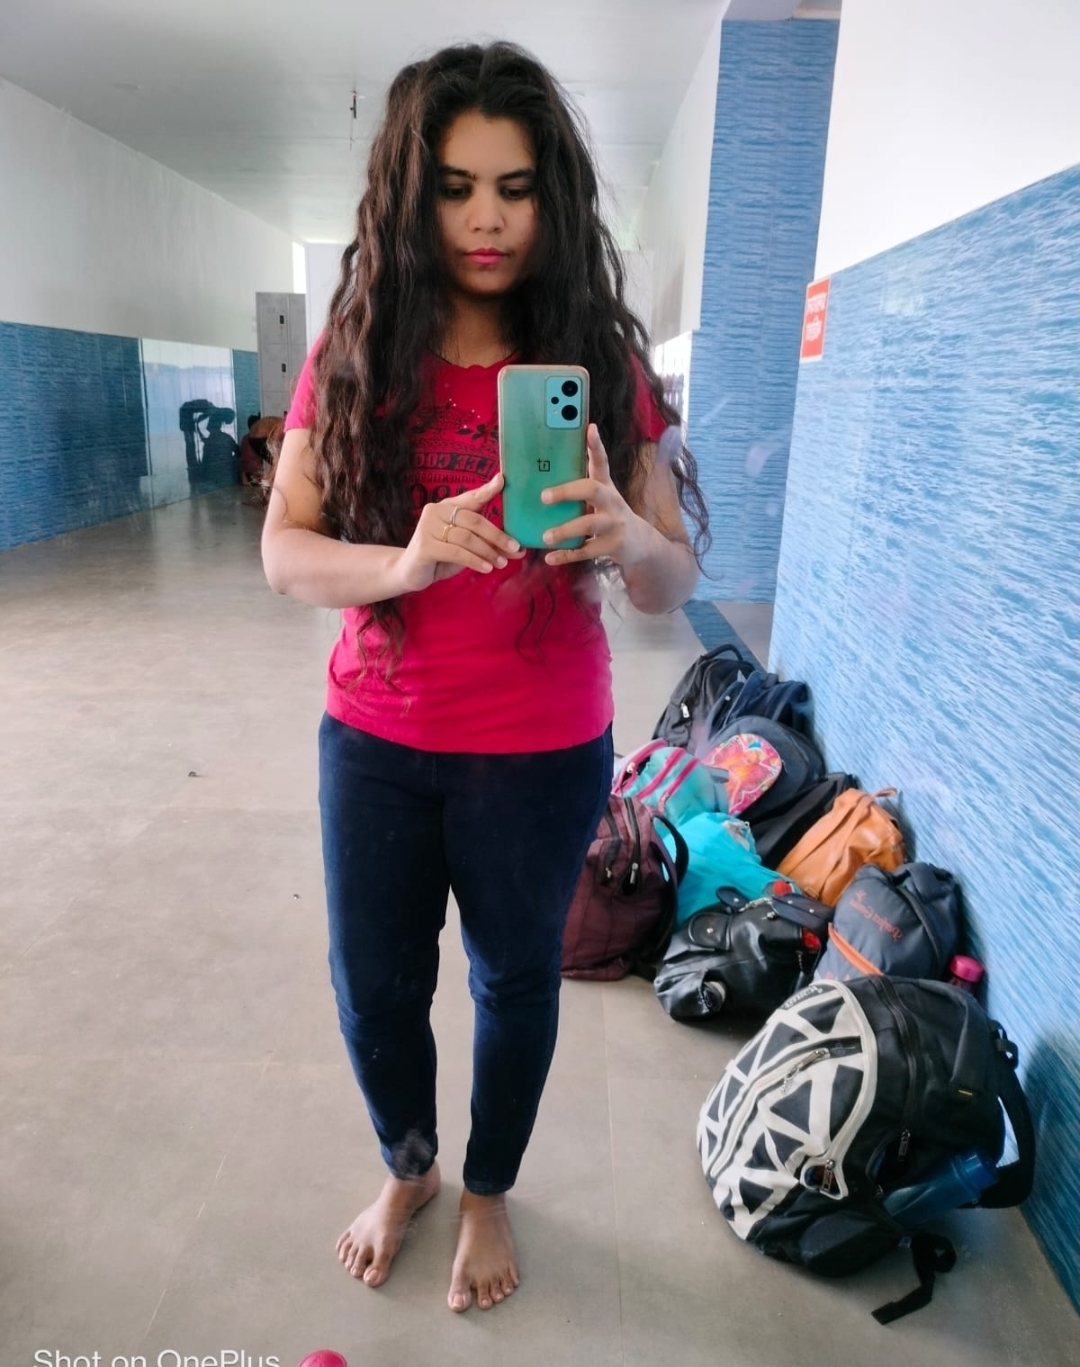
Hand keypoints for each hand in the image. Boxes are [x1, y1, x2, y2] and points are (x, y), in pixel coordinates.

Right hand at [396, 473, 524, 592]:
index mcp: (447, 506)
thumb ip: (489, 545)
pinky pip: (456, 552)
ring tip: (502, 563)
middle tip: (514, 548)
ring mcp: (427, 527)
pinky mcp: (425, 546)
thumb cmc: (441, 556)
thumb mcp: (467, 548)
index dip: (487, 489)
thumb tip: (520, 551)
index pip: (471, 497)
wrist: (410, 572)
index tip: (503, 480)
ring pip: (467, 538)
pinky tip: (486, 568)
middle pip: (473, 520)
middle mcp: (436, 511)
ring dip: (488, 551)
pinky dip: (474, 561)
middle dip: (497, 535)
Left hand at [540, 425, 653, 567]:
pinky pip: (587, 551)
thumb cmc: (611, 516)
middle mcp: (612, 502)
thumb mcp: (603, 497)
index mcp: (606, 487)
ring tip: (545, 536)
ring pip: (588, 524)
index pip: (602, 462)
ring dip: (566, 530)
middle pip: (592, 490)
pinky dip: (567, 556)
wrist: (640, 545)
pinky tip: (550, 558)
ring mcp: (614, 524)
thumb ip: (582, 484)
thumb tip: (550, 467)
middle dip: (567, 492)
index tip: (589, 428)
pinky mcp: (613, 546)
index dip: (596, 445)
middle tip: (544, 497)